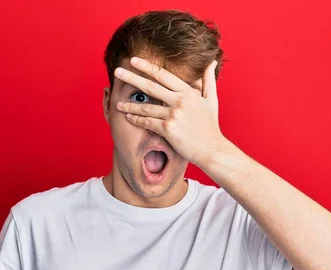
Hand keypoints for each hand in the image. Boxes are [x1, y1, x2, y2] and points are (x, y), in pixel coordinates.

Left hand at [114, 57, 229, 167]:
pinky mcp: (168, 129)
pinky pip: (148, 122)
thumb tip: (212, 61)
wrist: (212, 148)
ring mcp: (174, 115)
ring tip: (117, 103)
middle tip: (117, 72)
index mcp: (188, 92)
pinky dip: (136, 120)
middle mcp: (180, 101)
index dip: (147, 66)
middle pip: (151, 86)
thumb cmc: (210, 125)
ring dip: (129, 105)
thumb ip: (208, 80)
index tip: (134, 61)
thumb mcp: (211, 99)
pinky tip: (127, 118)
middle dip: (132, 78)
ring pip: (146, 107)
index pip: (163, 75)